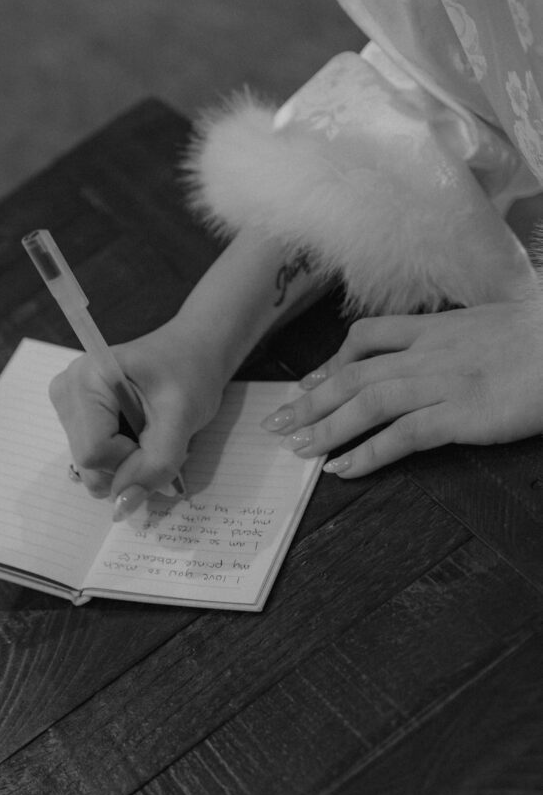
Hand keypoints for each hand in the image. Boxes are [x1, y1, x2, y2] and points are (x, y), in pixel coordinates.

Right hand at [49, 322, 224, 515]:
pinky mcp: (76, 419)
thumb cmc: (190, 373)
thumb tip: (122, 508)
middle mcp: (66, 391)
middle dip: (129, 464)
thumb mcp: (182, 418)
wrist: (193, 352)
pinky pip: (94, 461)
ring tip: (150, 431)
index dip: (132, 460)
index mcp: (86, 379)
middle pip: (88, 464)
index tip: (160, 437)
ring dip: (128, 463)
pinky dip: (122, 458)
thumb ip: (155, 464)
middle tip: (159, 435)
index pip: (95, 452)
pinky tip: (138, 434)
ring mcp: (68, 406)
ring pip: (91, 468)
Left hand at [261, 300, 542, 476]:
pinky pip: (402, 436)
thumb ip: (457, 337)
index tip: (309, 381)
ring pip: (367, 403)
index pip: (366, 336)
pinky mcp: (460, 414)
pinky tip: (344, 469)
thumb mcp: (491, 324)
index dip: (332, 360)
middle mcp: (429, 352)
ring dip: (327, 427)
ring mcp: (442, 382)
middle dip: (311, 399)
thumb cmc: (541, 338)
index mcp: (436, 327)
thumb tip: (444, 351)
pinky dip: (368, 453)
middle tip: (279, 421)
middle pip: (353, 373)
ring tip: (299, 448)